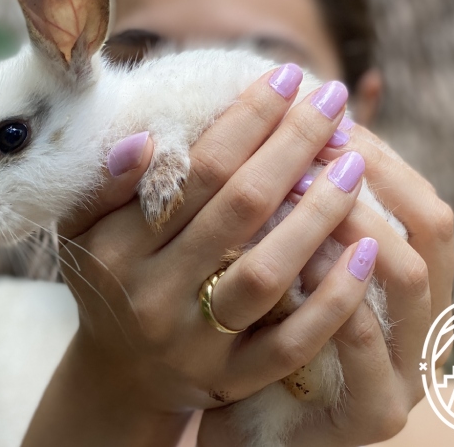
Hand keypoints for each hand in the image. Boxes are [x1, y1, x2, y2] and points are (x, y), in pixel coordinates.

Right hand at [22, 68, 379, 445]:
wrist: (119, 375)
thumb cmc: (112, 277)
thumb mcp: (86, 228)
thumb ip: (107, 183)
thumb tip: (146, 137)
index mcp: (115, 248)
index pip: (195, 171)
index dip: (246, 119)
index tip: (287, 76)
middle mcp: (152, 296)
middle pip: (238, 209)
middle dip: (292, 146)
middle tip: (332, 100)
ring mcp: (196, 342)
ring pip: (267, 272)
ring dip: (318, 213)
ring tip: (355, 162)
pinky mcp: (233, 379)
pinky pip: (291, 341)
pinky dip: (333, 297)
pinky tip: (367, 250)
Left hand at [204, 123, 453, 446]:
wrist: (257, 438)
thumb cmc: (272, 340)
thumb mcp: (296, 267)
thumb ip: (313, 206)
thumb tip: (329, 106)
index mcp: (419, 292)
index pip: (426, 206)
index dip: (384, 158)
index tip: (330, 117)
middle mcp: (429, 328)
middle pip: (432, 232)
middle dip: (375, 177)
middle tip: (318, 141)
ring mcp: (409, 373)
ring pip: (408, 278)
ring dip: (357, 219)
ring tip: (302, 181)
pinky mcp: (374, 413)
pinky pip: (360, 338)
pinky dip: (332, 287)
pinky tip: (292, 251)